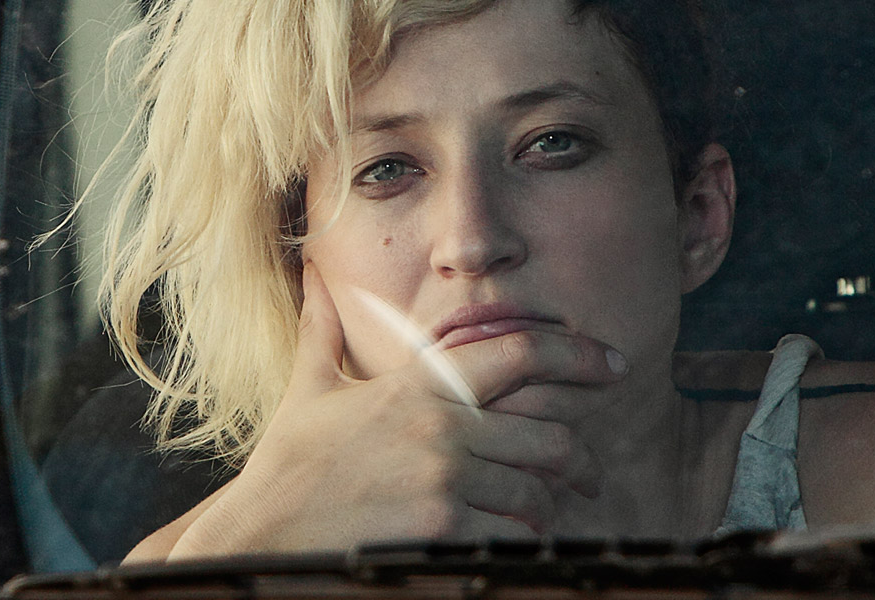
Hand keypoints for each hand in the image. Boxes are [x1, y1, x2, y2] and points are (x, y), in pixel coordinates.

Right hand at [167, 262, 625, 557]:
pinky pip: (511, 532)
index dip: (575, 356)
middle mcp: (441, 429)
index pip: (518, 354)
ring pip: (536, 488)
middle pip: (549, 433)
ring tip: (550, 511)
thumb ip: (322, 329)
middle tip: (587, 472)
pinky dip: (522, 537)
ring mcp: (444, 480)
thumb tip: (313, 274)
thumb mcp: (308, 387)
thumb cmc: (287, 463)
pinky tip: (519, 539)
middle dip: (577, 457)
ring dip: (549, 503)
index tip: (610, 364)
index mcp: (418, 387)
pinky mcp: (442, 529)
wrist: (264, 530)